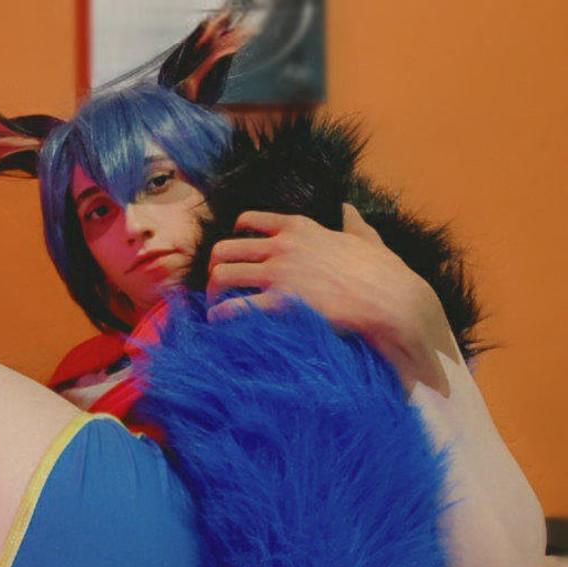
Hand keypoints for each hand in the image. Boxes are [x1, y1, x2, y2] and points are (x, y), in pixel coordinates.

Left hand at [205, 204, 458, 393]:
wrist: (390, 300)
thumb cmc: (382, 273)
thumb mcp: (364, 239)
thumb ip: (351, 223)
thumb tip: (348, 208)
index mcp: (299, 227)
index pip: (249, 220)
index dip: (234, 237)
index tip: (234, 253)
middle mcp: (282, 245)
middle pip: (225, 248)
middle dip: (215, 267)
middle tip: (218, 284)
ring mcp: (278, 272)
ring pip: (221, 274)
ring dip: (212, 291)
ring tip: (214, 305)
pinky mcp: (279, 300)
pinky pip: (234, 305)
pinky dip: (220, 314)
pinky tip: (218, 322)